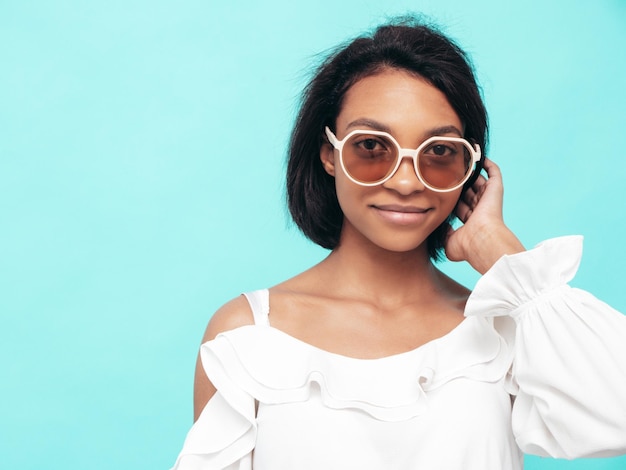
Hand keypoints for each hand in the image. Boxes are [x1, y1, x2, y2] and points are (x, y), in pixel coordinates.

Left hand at [444, 158, 524, 273]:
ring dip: (471, 172)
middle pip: (468, 192)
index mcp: (471, 220)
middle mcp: (480, 209)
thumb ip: (444, 234)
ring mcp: (488, 198)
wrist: (481, 240)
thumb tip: (440, 227)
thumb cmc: (467, 245)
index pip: (460, 205)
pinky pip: (494, 172)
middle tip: (447, 171)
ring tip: (461, 159)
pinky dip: (488, 164)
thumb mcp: (449, 242)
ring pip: (479, 181)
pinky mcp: (495, 189)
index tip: (438, 188)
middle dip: (459, 183)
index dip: (450, 197)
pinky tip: (479, 156)